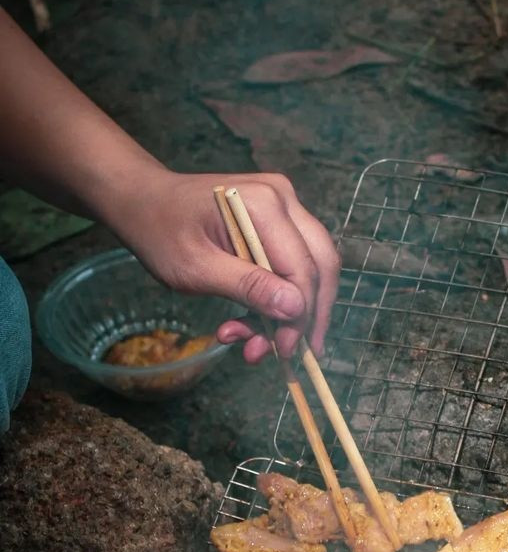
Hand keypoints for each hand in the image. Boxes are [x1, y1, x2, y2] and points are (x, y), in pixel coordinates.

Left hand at [104, 169, 339, 361]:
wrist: (143, 200)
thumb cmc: (160, 233)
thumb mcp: (196, 268)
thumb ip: (247, 286)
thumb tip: (296, 309)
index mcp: (264, 205)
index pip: (302, 267)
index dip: (300, 314)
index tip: (284, 351)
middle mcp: (284, 199)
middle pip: (320, 265)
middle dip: (308, 315)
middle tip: (290, 352)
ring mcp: (286, 207)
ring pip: (313, 267)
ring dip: (294, 311)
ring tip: (260, 343)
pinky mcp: (281, 219)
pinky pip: (296, 262)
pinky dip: (282, 297)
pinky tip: (255, 321)